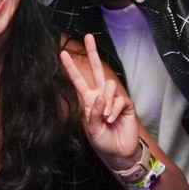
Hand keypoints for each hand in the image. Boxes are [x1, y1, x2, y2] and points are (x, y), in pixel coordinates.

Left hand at [60, 34, 142, 169]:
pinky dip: (115, 110)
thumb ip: (93, 113)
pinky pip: (119, 99)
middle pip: (97, 69)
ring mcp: (114, 99)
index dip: (71, 68)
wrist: (119, 152)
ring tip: (106, 117)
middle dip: (92, 53)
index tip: (63, 54)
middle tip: (88, 37)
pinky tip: (113, 119)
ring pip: (109, 85)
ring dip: (106, 102)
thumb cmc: (103, 141)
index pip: (78, 81)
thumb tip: (99, 97)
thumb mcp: (92, 129)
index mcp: (89, 101)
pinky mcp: (125, 104)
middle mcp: (101, 96)